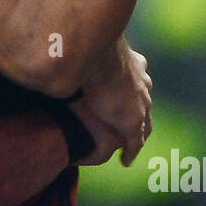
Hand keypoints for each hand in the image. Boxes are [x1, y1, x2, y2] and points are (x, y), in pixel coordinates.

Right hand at [75, 40, 153, 165]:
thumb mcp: (88, 49)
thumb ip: (82, 51)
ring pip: (143, 123)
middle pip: (143, 103)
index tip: (123, 96)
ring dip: (135, 134)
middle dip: (138, 113)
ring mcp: (139, 105)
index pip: (138, 80)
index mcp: (135, 64)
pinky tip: (126, 160)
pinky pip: (135, 142)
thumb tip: (62, 45)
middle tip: (128, 124)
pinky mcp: (131, 123)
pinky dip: (131, 151)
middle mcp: (142, 84)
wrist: (101, 61)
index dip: (132, 91)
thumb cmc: (89, 49)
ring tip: (127, 147)